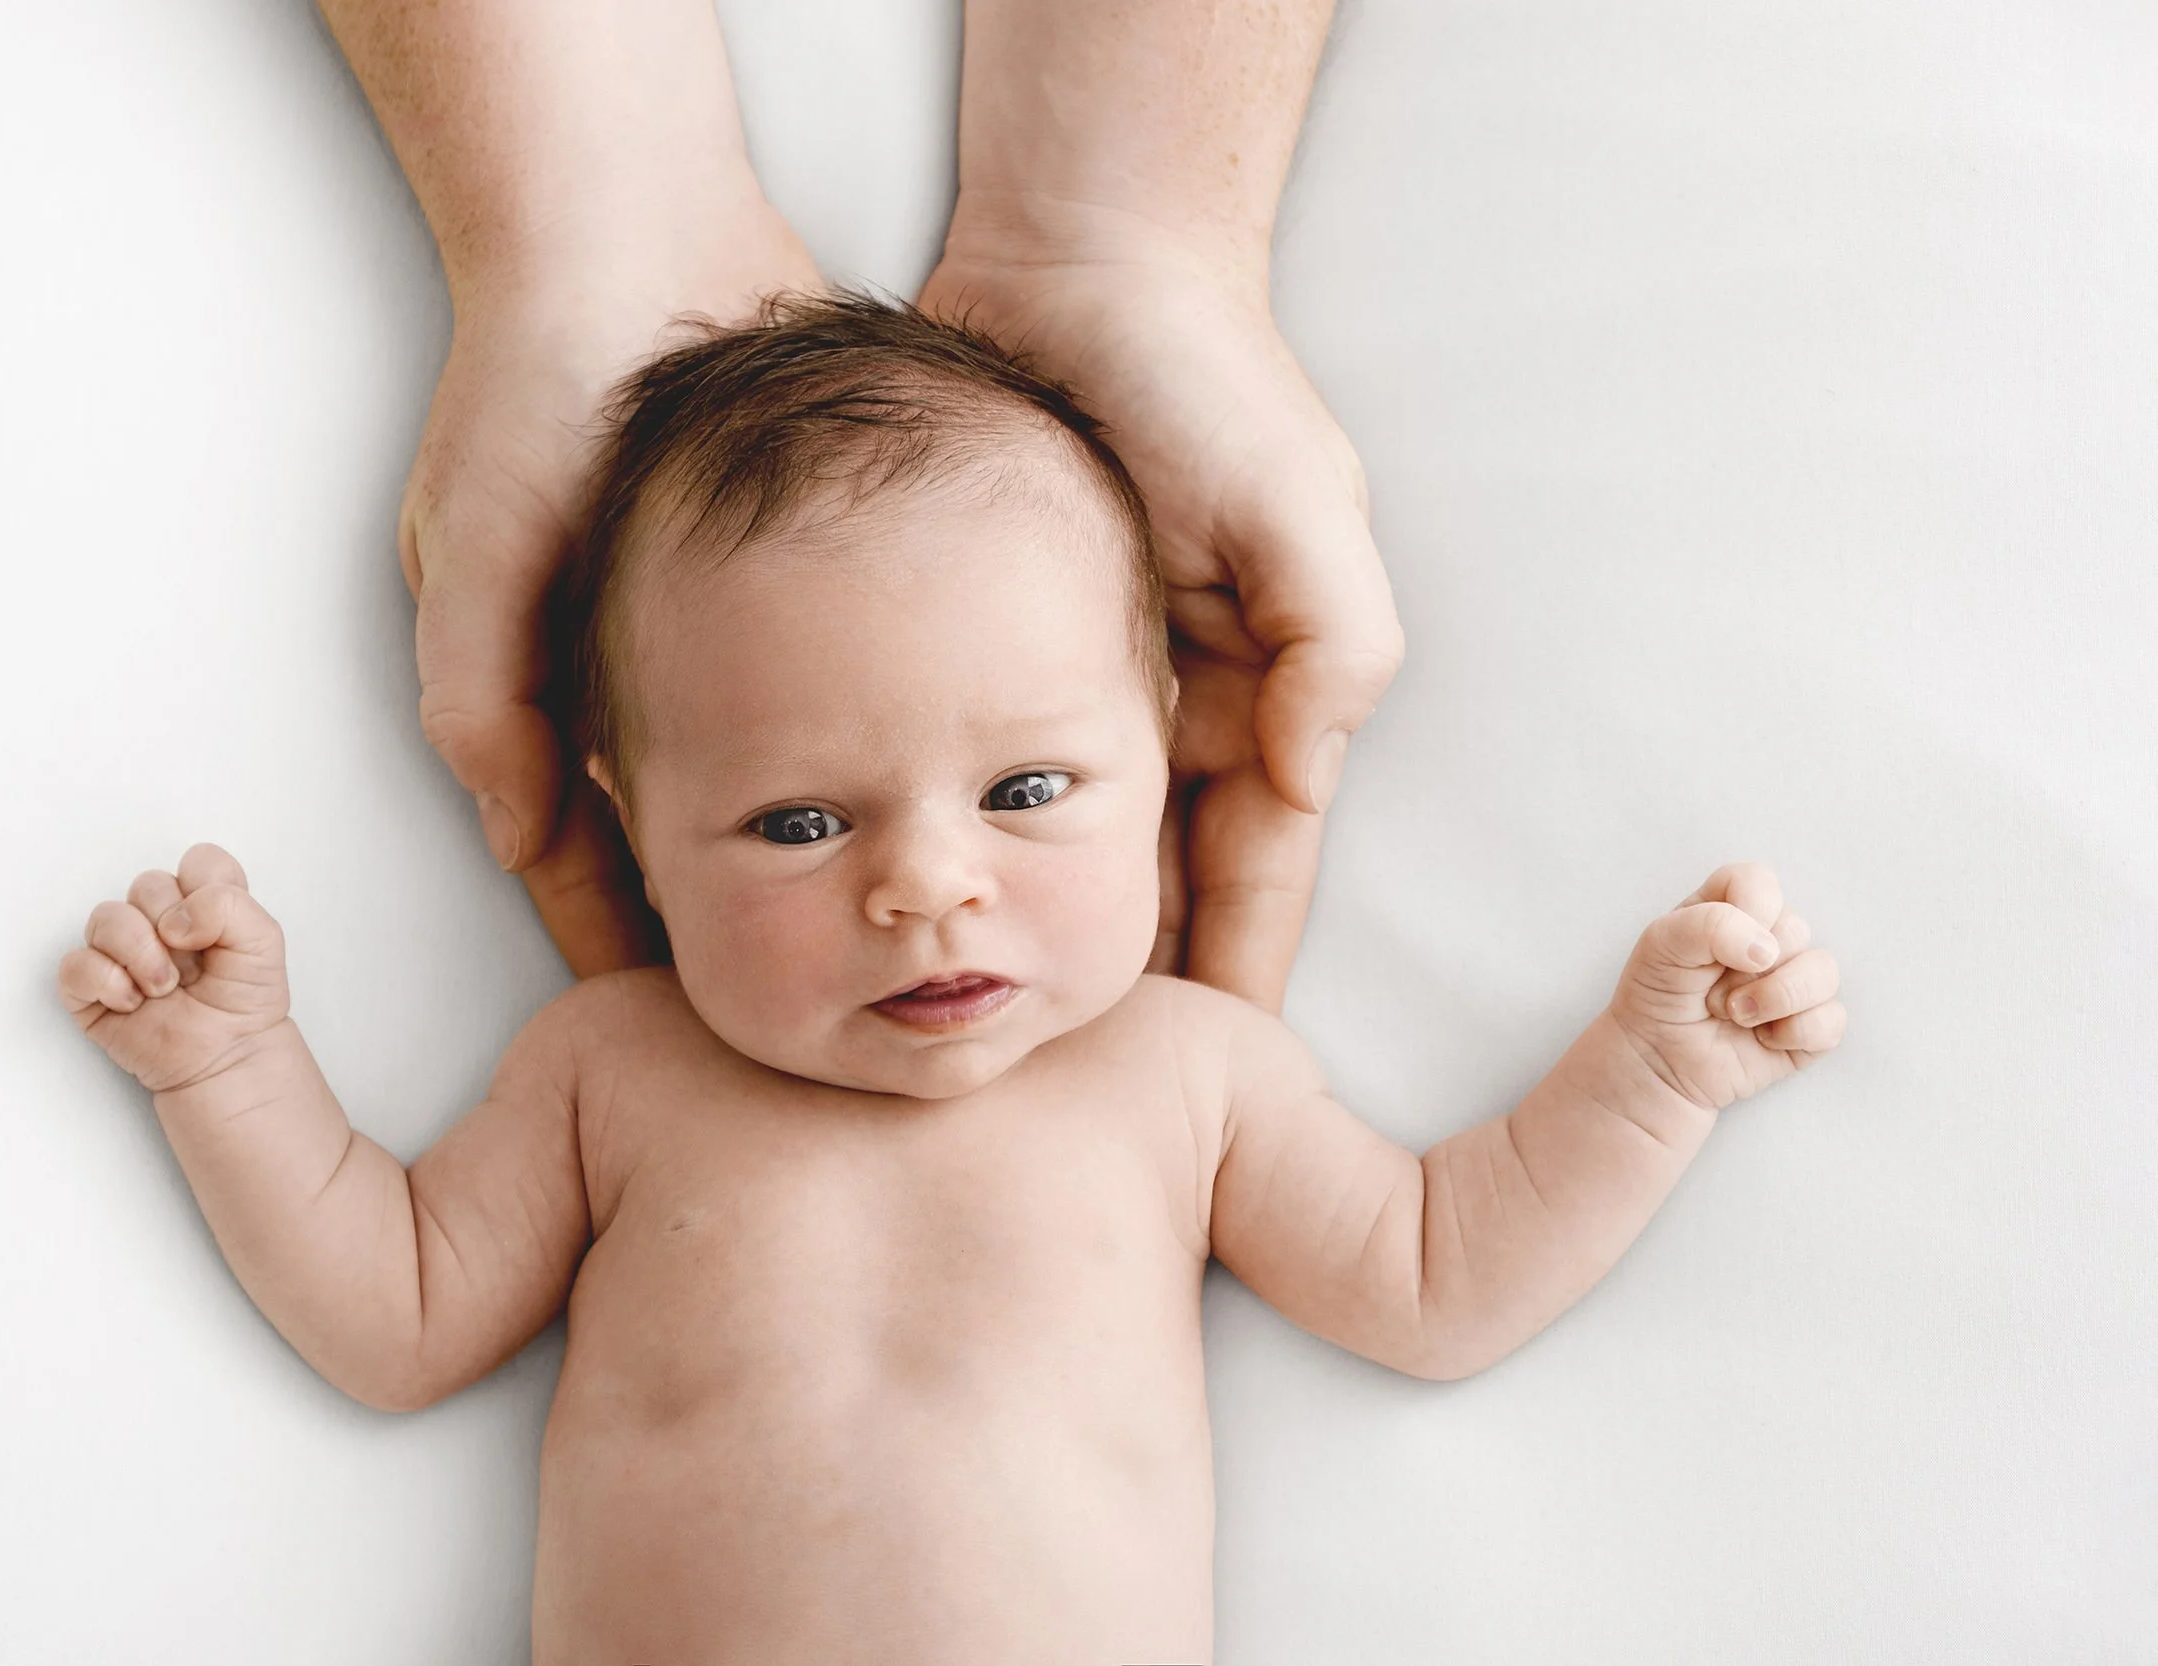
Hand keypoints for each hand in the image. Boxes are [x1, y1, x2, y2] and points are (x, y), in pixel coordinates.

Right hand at [57, 843, 291, 1093]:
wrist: (228, 1057)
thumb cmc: (244, 1002)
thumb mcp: (263, 943)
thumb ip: (229, 905)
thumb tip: (174, 918)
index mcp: (202, 902)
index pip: (198, 861)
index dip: (205, 887)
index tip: (214, 928)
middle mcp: (159, 919)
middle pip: (147, 884)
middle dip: (170, 927)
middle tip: (190, 968)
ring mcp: (122, 952)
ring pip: (105, 917)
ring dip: (140, 954)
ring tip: (163, 988)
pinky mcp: (92, 988)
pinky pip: (75, 964)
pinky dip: (106, 982)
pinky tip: (133, 1003)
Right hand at [406, 215, 820, 976]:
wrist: (623, 234)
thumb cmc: (533, 385)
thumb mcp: (479, 547)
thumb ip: (485, 701)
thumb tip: (517, 842)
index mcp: (541, 690)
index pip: (583, 860)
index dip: (626, 940)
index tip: (691, 1028)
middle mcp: (623, 675)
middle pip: (681, 835)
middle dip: (734, 912)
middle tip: (814, 999)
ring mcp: (701, 630)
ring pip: (757, 779)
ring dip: (804, 843)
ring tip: (874, 925)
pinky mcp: (776, 579)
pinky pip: (814, 693)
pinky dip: (845, 747)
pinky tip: (909, 801)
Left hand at [919, 251, 1403, 1009]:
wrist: (1078, 262)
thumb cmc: (1198, 377)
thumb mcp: (1292, 508)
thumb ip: (1325, 644)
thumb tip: (1305, 776)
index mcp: (1263, 690)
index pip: (1255, 868)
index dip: (1233, 971)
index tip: (1212, 1079)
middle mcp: (1181, 702)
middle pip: (1160, 877)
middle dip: (1133, 978)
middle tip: (1082, 1091)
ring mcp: (1089, 677)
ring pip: (1069, 843)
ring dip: (1046, 928)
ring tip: (998, 1033)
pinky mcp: (1002, 643)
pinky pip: (992, 767)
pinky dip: (978, 838)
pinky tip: (938, 910)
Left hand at [1607, 862, 1848, 1111]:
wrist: (1654, 1061)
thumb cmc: (1658, 994)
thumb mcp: (1662, 944)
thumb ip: (1710, 925)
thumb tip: (1766, 950)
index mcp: (1732, 907)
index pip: (1760, 882)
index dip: (1748, 908)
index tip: (1715, 945)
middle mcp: (1769, 939)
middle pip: (1795, 928)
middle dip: (1745, 969)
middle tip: (1710, 991)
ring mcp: (1792, 982)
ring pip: (1824, 971)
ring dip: (1773, 998)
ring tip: (1735, 1015)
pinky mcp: (1808, 1027)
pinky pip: (1831, 1021)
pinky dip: (1793, 1033)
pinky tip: (1762, 1039)